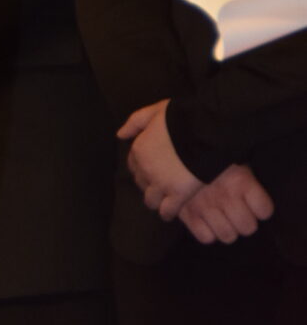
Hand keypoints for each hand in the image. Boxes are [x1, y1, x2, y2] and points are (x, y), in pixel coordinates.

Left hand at [118, 101, 201, 221]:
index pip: (133, 165)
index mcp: (139, 150)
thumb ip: (135, 122)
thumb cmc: (182, 117)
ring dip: (156, 200)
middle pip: (141, 183)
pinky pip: (167, 211)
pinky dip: (168, 213)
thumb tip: (120, 135)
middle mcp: (146, 170)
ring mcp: (161, 184)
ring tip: (165, 198)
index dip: (142, 167)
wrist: (205, 130)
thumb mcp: (155, 111)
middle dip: (149, 184)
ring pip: (151, 201)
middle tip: (161, 184)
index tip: (151, 169)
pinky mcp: (177, 195)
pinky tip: (171, 212)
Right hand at [179, 161, 274, 244]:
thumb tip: (257, 202)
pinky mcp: (188, 215)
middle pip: (248, 228)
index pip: (264, 211)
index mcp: (241, 181)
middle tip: (238, 214)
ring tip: (222, 219)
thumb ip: (248, 182)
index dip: (261, 209)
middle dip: (245, 222)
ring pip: (228, 236)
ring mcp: (206, 207)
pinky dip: (208, 233)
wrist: (179, 152)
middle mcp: (226, 196)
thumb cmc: (214, 158)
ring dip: (227, 230)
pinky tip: (207, 222)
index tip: (255, 205)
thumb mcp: (237, 162)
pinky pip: (206, 238)